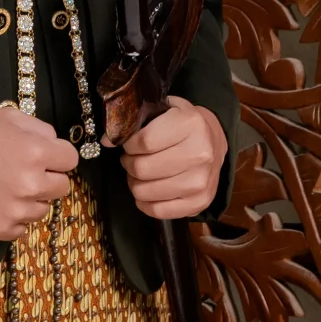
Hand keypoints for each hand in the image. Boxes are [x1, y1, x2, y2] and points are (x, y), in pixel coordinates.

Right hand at [0, 109, 79, 238]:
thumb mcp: (9, 117)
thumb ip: (40, 129)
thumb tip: (55, 145)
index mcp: (36, 153)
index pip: (70, 160)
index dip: (58, 155)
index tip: (44, 155)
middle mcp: (31, 184)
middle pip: (62, 187)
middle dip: (48, 177)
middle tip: (24, 171)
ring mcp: (16, 210)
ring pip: (43, 209)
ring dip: (31, 199)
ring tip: (6, 186)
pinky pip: (22, 228)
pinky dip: (13, 217)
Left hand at [121, 96, 225, 219]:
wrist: (213, 141)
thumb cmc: (182, 124)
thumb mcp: (162, 110)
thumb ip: (134, 121)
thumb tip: (106, 141)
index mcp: (190, 124)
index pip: (144, 142)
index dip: (128, 144)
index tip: (128, 144)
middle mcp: (200, 154)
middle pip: (143, 169)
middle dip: (129, 164)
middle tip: (131, 159)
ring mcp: (201, 181)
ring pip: (147, 192)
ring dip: (135, 184)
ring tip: (140, 174)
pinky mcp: (200, 202)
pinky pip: (159, 211)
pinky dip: (145, 203)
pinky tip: (146, 191)